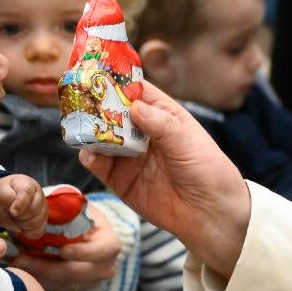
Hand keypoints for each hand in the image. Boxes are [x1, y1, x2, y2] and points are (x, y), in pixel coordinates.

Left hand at [0, 174, 45, 236]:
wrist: (5, 201)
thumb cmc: (2, 194)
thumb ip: (6, 197)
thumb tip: (15, 210)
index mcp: (27, 184)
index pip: (27, 193)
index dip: (20, 204)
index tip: (12, 211)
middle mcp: (39, 194)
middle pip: (33, 210)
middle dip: (18, 215)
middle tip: (10, 213)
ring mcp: (43, 208)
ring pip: (37, 222)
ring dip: (22, 224)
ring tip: (14, 218)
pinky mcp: (43, 221)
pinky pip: (38, 231)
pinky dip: (28, 232)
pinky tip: (21, 226)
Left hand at [11, 202, 120, 290]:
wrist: (91, 235)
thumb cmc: (84, 217)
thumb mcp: (80, 208)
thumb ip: (66, 208)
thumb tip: (44, 205)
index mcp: (110, 245)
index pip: (99, 252)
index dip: (81, 252)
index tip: (62, 249)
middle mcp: (104, 268)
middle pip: (74, 273)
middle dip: (46, 267)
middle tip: (22, 258)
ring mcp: (91, 282)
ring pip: (61, 284)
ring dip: (37, 275)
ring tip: (16, 263)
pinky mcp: (76, 289)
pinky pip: (55, 289)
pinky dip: (38, 280)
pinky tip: (21, 270)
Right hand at [79, 81, 250, 276]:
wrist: (212, 216)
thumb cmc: (209, 172)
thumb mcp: (188, 142)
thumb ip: (160, 124)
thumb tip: (133, 106)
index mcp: (163, 116)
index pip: (136, 92)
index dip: (118, 83)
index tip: (98, 74)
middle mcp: (143, 133)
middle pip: (113, 113)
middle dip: (96, 106)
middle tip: (79, 99)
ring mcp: (130, 157)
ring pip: (102, 138)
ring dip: (90, 132)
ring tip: (81, 127)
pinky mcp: (121, 181)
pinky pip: (100, 165)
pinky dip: (90, 157)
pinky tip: (89, 153)